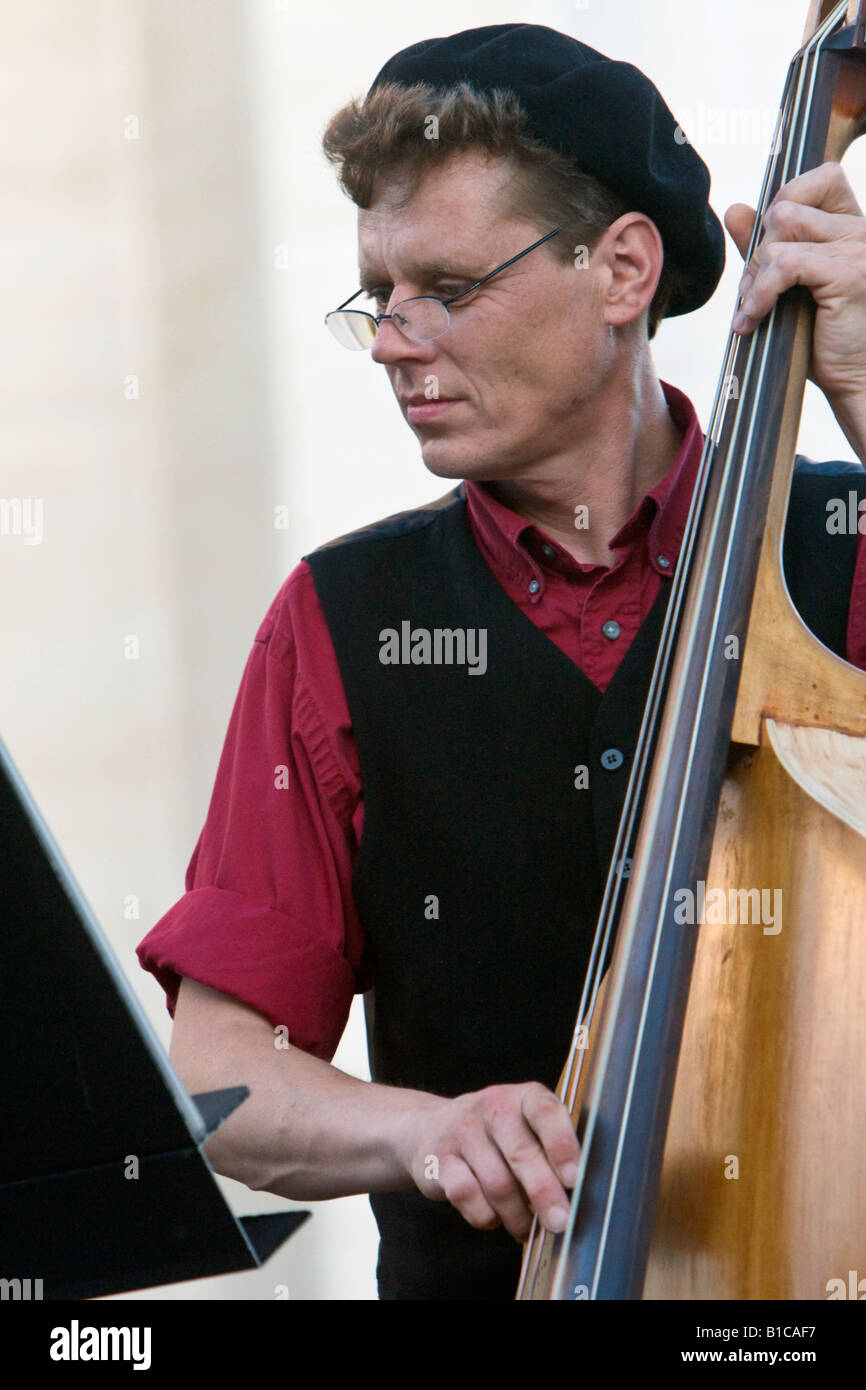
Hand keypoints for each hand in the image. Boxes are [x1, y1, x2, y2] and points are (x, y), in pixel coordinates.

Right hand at [396, 1081, 579, 1240]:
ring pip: (497, 1183)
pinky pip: (467, 1197)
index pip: (545, 1112)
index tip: (574, 1178)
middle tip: (561, 1223)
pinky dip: (485, 1216)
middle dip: (544, 1194)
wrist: (431, 1128)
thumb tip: (579, 1194)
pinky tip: (493, 1218)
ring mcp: (462, 1131)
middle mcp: (492, 1107)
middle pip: (521, 1153)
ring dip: (517, 1215)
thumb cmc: (497, 1135)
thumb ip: (552, 1151)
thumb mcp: (526, 1129)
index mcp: (523, 1097)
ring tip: (526, 1228)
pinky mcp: (438, 1159)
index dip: (562, 1145)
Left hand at [725, 161, 865, 412]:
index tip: (767, 249)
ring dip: (756, 271)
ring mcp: (859, 248)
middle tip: (752, 294)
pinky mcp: (849, 274)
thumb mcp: (790, 288)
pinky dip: (759, 293)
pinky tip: (752, 321)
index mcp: (855, 227)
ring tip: (753, 308)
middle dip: (758, 250)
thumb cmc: (825, 341)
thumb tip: (735, 209)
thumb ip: (767, 247)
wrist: (856, 381)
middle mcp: (862, 230)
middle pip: (788, 207)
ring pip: (782, 230)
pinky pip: (785, 264)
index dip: (786, 200)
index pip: (822, 178)